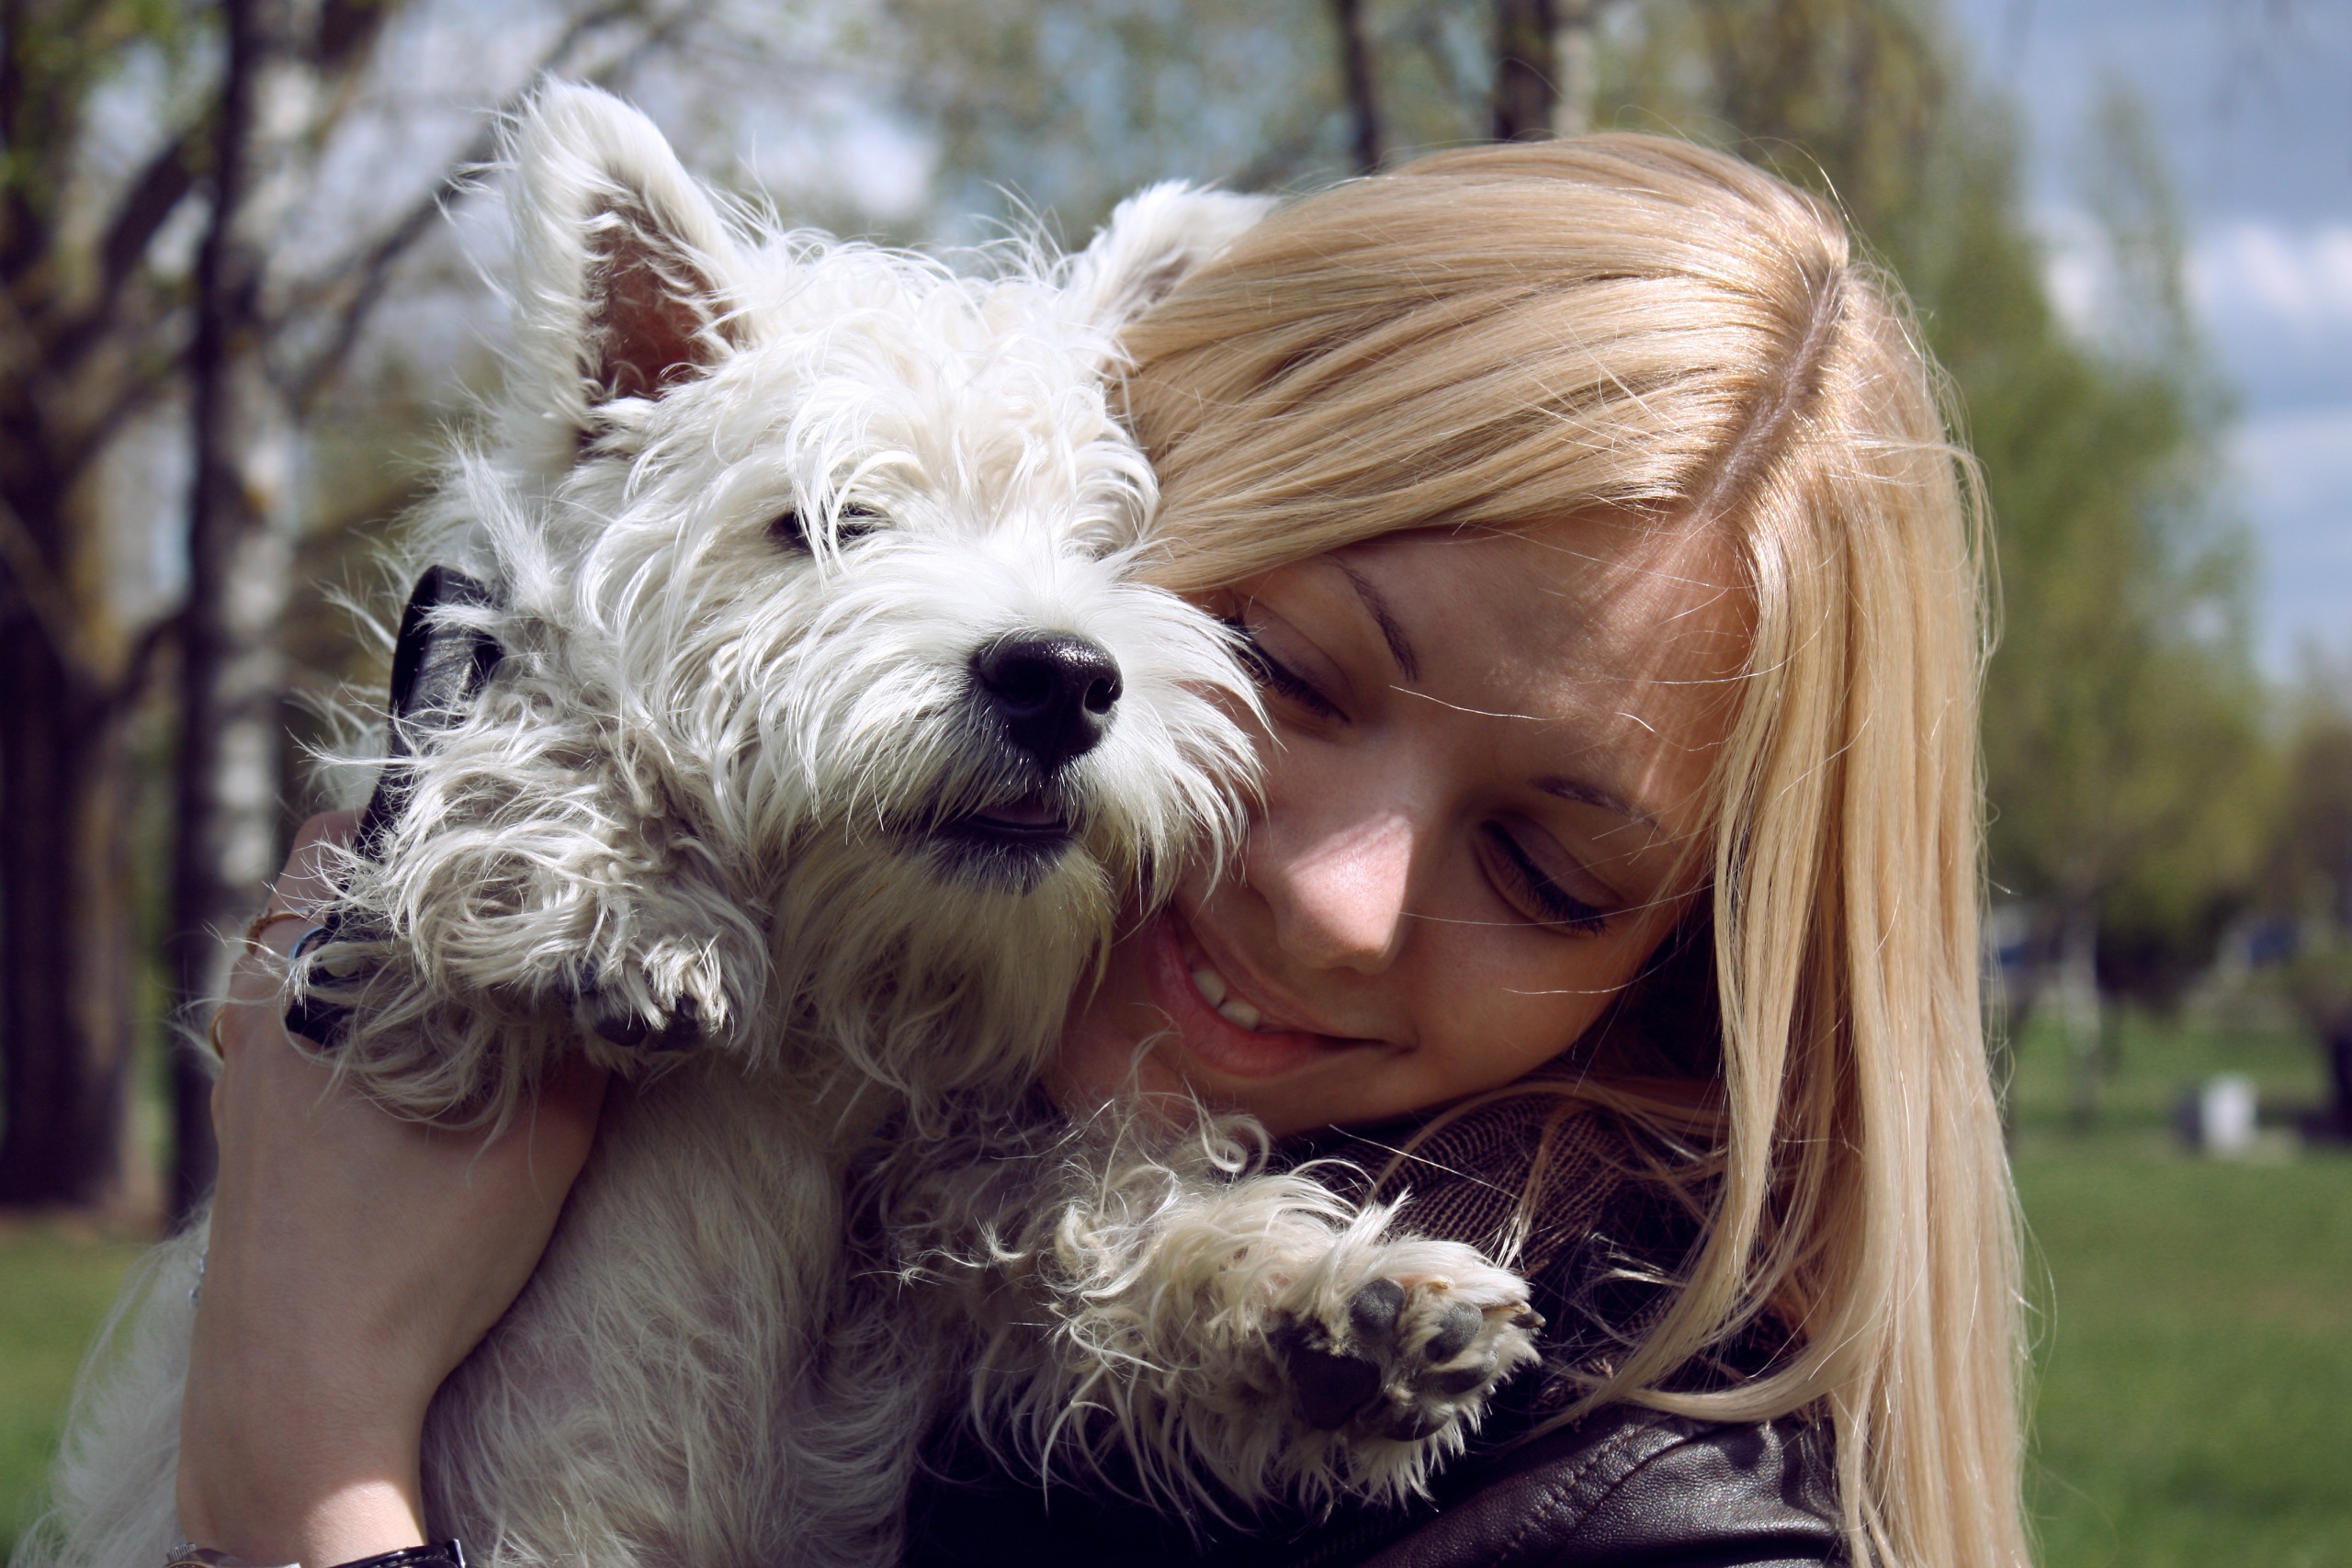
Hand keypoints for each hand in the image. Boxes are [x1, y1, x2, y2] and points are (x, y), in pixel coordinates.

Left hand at [178, 811, 607, 1563]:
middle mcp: (268, 1009)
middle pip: (321, 879)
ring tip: (462, 952)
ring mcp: (244, 1066)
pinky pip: (281, 1011)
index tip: (506, 815)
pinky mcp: (241, 1120)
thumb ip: (586, 1053)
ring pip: (298, 946)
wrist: (304, 1388)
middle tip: (501, 883)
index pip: (354, 838)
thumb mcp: (541, 1146)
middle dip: (408, 868)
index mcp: (326, 989)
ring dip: (371, 932)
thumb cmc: (415, 1264)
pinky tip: (410, 1034)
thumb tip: (643, 984)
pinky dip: (340, 995)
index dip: (431, 812)